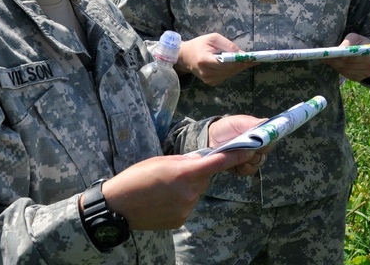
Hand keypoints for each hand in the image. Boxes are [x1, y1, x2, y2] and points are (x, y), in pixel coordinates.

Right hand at [95, 148, 254, 229]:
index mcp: (185, 173)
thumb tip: (202, 160)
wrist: (118, 207)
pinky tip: (163, 201)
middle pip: (204, 179)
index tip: (251, 149)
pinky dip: (180, 201)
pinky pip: (187, 205)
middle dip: (195, 174)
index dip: (237, 156)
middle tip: (174, 174)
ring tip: (163, 189)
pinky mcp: (181, 219)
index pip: (218, 163)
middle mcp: (189, 192)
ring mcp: (186, 208)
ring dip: (187, 188)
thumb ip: (186, 161)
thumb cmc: (136, 178)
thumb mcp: (162, 161)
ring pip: (196, 192)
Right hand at [176, 33, 256, 85]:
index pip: (225, 62)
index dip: (239, 61)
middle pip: (230, 69)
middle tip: (257, 59)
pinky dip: (234, 70)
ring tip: (251, 61)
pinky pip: (226, 76)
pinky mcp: (211, 82)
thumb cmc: (199, 44)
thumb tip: (242, 53)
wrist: (185, 57)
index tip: (252, 58)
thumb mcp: (213, 38)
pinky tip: (240, 65)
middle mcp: (206, 72)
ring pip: (230, 73)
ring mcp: (208, 79)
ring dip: (240, 67)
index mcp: (204, 60)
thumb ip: (227, 45)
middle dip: (243, 64)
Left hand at [208, 114, 271, 176]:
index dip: (268, 139)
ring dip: (248, 158)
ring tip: (236, 152)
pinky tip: (235, 161)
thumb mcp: (237, 122)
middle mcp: (260, 146)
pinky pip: (250, 170)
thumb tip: (267, 122)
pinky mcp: (244, 168)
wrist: (210, 140)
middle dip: (256, 149)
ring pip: (258, 161)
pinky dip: (243, 167)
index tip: (261, 139)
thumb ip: (251, 123)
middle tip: (245, 144)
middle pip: (266, 151)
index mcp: (260, 134)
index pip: (272, 137)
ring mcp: (252, 158)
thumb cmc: (226, 128)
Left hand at [321, 33, 369, 81]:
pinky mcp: (360, 78)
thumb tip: (335, 51)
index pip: (358, 55)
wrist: (366, 52)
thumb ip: (347, 43)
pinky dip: (340, 70)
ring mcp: (366, 73)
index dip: (346, 55)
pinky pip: (347, 75)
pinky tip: (338, 64)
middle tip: (326, 57)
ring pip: (347, 70)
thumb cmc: (358, 42)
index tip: (336, 54)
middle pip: (351, 64)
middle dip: (338, 60)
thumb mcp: (354, 37)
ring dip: (337, 65)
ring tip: (331, 59)